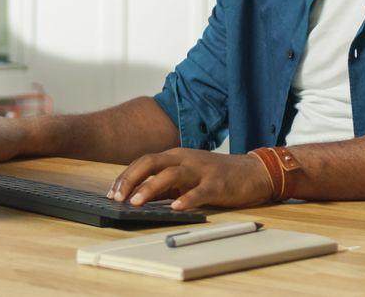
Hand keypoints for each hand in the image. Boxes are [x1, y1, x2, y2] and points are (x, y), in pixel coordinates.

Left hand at [108, 148, 273, 209]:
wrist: (252, 172)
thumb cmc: (216, 176)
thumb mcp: (186, 177)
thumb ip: (165, 184)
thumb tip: (138, 197)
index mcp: (175, 156)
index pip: (143, 162)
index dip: (125, 176)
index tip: (112, 193)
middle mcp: (185, 159)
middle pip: (151, 163)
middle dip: (131, 179)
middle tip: (117, 197)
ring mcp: (201, 170)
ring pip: (171, 175)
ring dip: (151, 188)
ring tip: (136, 202)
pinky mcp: (217, 184)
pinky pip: (199, 191)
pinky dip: (186, 199)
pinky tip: (175, 208)